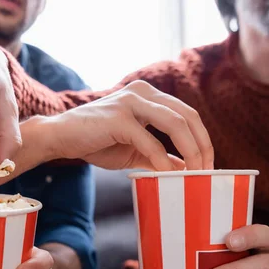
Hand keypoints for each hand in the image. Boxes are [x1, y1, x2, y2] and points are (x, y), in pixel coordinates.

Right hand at [44, 80, 213, 170]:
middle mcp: (143, 92)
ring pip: (176, 124)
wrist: (60, 137)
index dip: (203, 141)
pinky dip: (162, 161)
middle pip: (189, 116)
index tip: (208, 166)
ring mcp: (131, 102)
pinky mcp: (119, 117)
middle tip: (206, 172)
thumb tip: (186, 171)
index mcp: (150, 95)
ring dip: (190, 152)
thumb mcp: (136, 150)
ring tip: (194, 175)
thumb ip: (160, 156)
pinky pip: (150, 140)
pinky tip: (168, 177)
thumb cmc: (97, 142)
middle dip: (202, 147)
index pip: (188, 115)